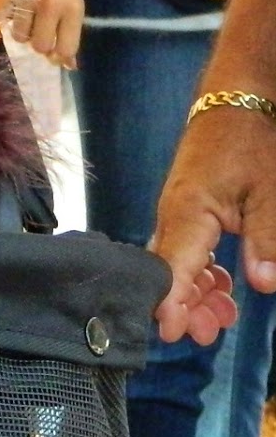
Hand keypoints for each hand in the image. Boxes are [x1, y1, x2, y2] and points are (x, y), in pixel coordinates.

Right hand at [10, 0, 82, 69]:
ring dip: (24, 33)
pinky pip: (6, 23)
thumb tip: (69, 65)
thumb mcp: (74, 7)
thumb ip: (71, 35)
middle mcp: (50, 6)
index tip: (57, 54)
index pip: (67, 48)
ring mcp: (26, 1)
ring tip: (28, 20)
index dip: (61, 57)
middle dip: (40, 44)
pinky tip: (17, 12)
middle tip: (41, 33)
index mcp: (71, 9)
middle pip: (41, 46)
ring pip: (20, 37)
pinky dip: (10, 22)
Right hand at [151, 107, 275, 342]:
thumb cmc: (251, 140)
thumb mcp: (271, 190)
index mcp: (188, 212)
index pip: (171, 266)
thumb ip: (267, 238)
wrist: (236, 101)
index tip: (174, 332)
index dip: (171, 302)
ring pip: (178, 264)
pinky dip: (202, 273)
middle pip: (170, 272)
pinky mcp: (188, 211)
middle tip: (209, 335)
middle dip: (187, 307)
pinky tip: (223, 288)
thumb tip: (264, 285)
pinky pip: (187, 251)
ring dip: (197, 293)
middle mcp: (174, 217)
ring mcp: (179, 214)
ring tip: (222, 318)